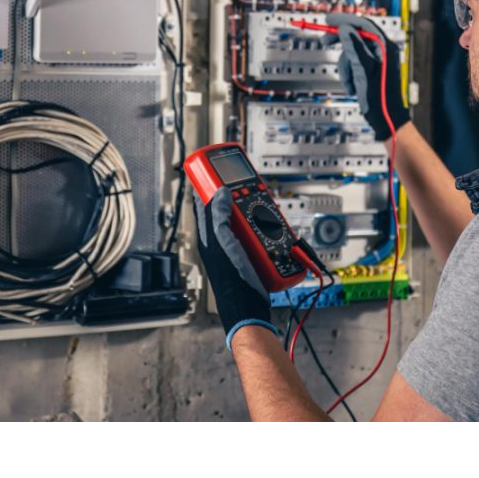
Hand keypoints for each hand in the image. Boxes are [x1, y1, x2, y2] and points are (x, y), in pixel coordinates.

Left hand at [192, 190, 279, 346]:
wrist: (249, 306)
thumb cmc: (232, 279)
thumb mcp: (223, 243)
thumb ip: (218, 217)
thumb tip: (220, 193)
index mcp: (208, 237)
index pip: (204, 205)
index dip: (209, 187)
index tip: (216, 171)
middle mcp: (221, 240)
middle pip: (230, 210)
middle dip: (240, 199)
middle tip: (250, 190)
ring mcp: (237, 247)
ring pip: (247, 221)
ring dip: (257, 215)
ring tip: (265, 212)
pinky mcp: (251, 254)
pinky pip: (260, 236)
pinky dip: (267, 230)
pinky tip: (274, 231)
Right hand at [326, 13, 411, 139]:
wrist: (385, 118)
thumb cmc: (380, 97)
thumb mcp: (363, 70)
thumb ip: (354, 47)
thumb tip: (345, 29)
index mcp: (385, 47)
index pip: (364, 25)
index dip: (345, 20)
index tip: (328, 19)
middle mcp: (383, 51)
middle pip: (356, 36)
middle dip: (341, 42)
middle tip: (325, 41)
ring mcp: (377, 60)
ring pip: (351, 53)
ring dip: (346, 68)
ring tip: (350, 83)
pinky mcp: (371, 70)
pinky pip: (354, 65)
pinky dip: (349, 75)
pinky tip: (354, 87)